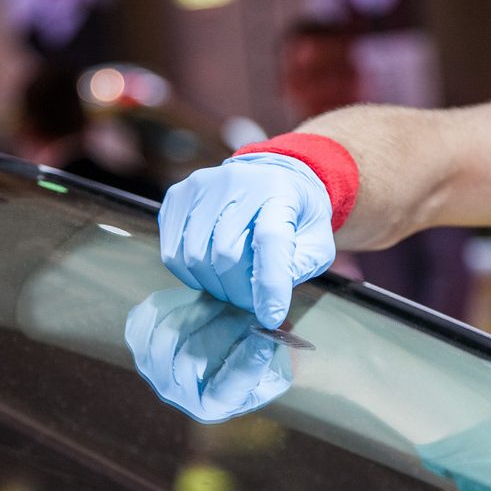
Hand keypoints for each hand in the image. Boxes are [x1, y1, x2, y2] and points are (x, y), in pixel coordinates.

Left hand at [124, 288, 293, 422]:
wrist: (217, 340)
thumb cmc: (250, 353)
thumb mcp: (271, 362)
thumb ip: (269, 353)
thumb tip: (269, 334)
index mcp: (212, 405)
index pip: (224, 391)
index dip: (245, 364)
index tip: (264, 338)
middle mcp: (178, 393)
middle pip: (191, 360)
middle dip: (224, 328)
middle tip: (247, 309)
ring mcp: (153, 368)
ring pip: (168, 336)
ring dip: (200, 312)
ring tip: (225, 300)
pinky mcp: (140, 341)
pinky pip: (148, 319)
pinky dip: (173, 302)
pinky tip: (198, 296)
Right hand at [158, 153, 335, 327]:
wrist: (270, 174)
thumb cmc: (295, 215)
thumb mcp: (317, 241)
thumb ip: (300, 268)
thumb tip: (270, 306)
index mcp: (280, 191)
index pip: (270, 238)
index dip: (269, 283)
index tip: (270, 316)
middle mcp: (237, 182)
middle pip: (227, 255)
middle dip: (239, 292)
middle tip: (251, 300)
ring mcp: (201, 187)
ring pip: (196, 258)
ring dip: (214, 286)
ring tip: (232, 284)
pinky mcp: (177, 197)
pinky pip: (173, 253)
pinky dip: (191, 275)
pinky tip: (210, 271)